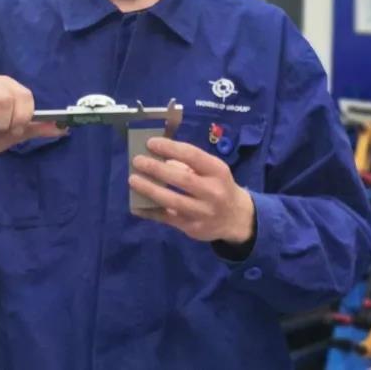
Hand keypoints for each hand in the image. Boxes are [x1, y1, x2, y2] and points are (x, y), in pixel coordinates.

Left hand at [129, 137, 254, 243]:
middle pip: (181, 179)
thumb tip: (157, 157)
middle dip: (156, 169)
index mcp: (218, 171)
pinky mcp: (193, 228)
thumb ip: (189, 164)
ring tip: (133, 180)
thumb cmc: (219, 186)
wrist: (237, 218)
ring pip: (172, 201)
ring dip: (149, 189)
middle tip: (137, 161)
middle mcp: (213, 192)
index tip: (150, 143)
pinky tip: (136, 205)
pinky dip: (150, 211)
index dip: (170, 148)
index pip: (192, 155)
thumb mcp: (213, 170)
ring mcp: (203, 212)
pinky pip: (167, 219)